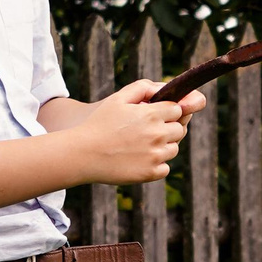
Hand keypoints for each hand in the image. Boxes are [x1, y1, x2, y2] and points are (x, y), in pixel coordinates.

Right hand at [67, 79, 201, 184]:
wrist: (82, 154)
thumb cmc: (98, 124)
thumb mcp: (117, 99)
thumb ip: (142, 88)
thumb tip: (162, 88)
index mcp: (152, 114)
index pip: (178, 110)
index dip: (167, 112)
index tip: (156, 116)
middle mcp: (157, 134)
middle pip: (179, 130)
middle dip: (168, 129)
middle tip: (148, 132)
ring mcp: (155, 155)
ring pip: (173, 149)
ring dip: (163, 147)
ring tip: (142, 146)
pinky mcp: (150, 173)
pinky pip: (165, 168)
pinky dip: (156, 165)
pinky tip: (140, 160)